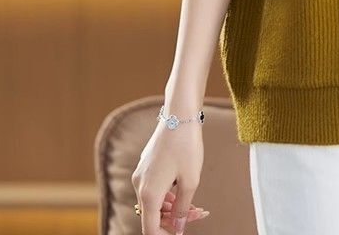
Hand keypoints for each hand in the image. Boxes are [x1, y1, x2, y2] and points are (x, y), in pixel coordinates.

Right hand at [132, 118, 206, 233]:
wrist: (179, 115)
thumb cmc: (186, 145)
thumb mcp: (190, 180)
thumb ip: (183, 208)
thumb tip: (178, 228)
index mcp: (149, 194)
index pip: (150, 229)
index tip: (181, 233)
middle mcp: (139, 186)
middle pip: (153, 215)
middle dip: (174, 219)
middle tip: (199, 213)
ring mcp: (141, 175)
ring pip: (154, 202)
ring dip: (173, 206)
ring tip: (196, 204)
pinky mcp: (146, 166)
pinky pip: (154, 188)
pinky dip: (168, 194)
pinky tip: (184, 189)